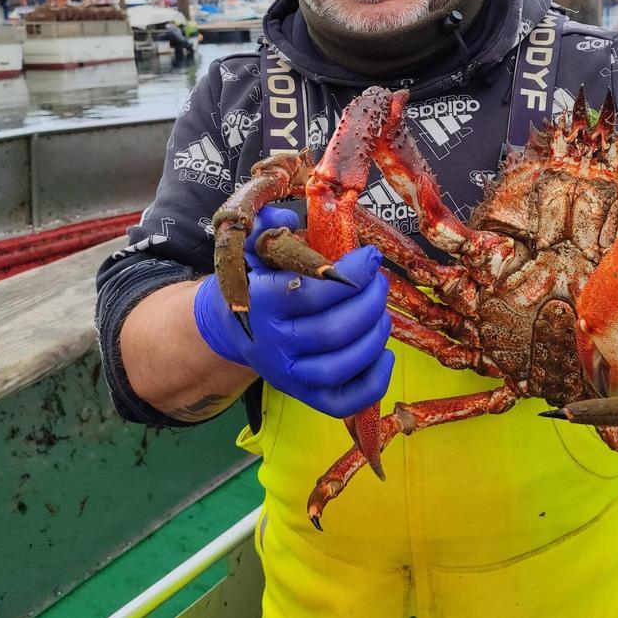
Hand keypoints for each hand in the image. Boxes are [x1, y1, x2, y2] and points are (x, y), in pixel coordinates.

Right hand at [193, 206, 393, 416]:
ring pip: (341, 365)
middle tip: (380, 284)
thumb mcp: (254, 248)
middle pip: (333, 331)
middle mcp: (273, 343)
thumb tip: (288, 217)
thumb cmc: (257, 280)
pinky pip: (344, 401)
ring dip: (374, 337)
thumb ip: (268, 226)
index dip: (351, 275)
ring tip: (381, 314)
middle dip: (369, 303)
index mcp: (261, 303)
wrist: (233, 325)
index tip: (370, 258)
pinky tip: (384, 353)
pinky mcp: (305, 395)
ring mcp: (289, 374)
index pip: (312, 293)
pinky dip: (373, 381)